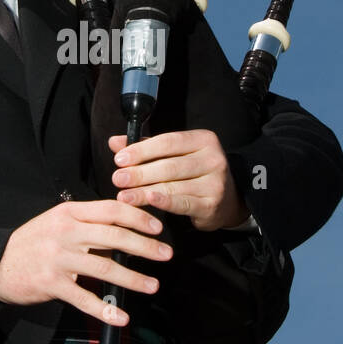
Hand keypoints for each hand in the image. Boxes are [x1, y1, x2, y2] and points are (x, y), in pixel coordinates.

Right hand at [0, 199, 172, 325]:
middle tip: (166, 254)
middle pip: (114, 237)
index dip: (138, 217)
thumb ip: (87, 223)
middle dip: (145, 246)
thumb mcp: (57, 222)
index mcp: (70, 213)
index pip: (111, 210)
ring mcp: (59, 258)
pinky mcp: (52, 284)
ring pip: (104, 268)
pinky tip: (121, 316)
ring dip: (133, 278)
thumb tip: (125, 229)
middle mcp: (66, 232)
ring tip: (152, 284)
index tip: (158, 227)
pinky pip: (84, 298)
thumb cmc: (32, 242)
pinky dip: (105, 309)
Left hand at [108, 129, 248, 232]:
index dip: (142, 150)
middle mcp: (213, 158)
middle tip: (117, 179)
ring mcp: (215, 182)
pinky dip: (163, 202)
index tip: (120, 159)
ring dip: (144, 191)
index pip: (168, 142)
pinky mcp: (211, 204)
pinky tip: (148, 200)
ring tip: (124, 195)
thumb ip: (147, 147)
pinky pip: (182, 202)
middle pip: (169, 165)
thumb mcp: (175, 154)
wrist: (228, 200)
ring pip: (172, 185)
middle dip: (139, 173)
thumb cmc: (195, 173)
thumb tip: (115, 142)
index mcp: (203, 139)